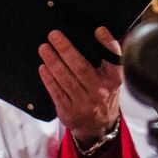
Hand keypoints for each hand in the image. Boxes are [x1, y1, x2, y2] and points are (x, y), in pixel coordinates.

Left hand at [38, 27, 121, 144]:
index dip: (108, 44)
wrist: (98, 126)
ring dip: (53, 61)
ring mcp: (84, 103)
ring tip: (44, 48)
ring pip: (66, 79)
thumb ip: (109, 59)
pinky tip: (43, 67)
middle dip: (66, 49)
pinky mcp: (69, 111)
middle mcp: (100, 92)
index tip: (99, 30)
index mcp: (113, 81)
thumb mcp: (112, 79)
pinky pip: (56, 92)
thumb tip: (104, 32)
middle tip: (54, 35)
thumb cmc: (103, 95)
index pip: (114, 60)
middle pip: (81, 67)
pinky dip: (48, 79)